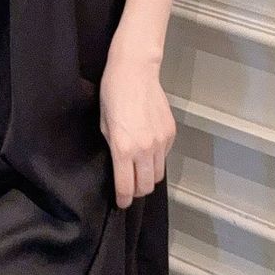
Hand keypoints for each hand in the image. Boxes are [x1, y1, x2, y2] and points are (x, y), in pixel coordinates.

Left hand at [99, 37, 176, 209]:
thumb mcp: (104, 125)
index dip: (123, 199)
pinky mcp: (170, 133)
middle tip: (130, 187)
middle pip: (146, 186)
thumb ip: (113, 149)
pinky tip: (148, 149)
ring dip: (148, 177)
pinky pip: (164, 157)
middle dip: (137, 191)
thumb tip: (118, 166)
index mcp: (123, 149)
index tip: (121, 202)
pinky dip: (156, 159)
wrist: (135, 71)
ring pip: (158, 175)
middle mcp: (144, 149)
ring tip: (139, 171)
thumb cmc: (112, 95)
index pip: (126, 187)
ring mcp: (160, 142)